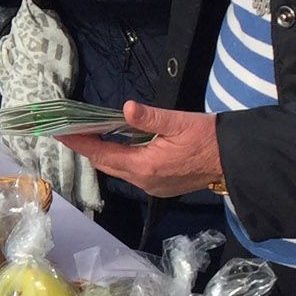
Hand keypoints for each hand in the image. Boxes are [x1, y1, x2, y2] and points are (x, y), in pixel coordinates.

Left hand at [58, 103, 224, 197]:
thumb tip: (125, 108)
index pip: (102, 154)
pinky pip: (132, 173)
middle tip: (71, 129)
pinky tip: (119, 144)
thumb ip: (149, 117)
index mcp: (146, 166)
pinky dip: (120, 158)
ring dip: (104, 153)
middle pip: (106, 165)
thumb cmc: (209, 138)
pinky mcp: (161, 186)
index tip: (60, 132)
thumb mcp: (179, 122)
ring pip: (118, 170)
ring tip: (90, 133)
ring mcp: (153, 186)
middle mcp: (145, 181)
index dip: (79, 143)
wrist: (235, 159)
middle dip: (87, 147)